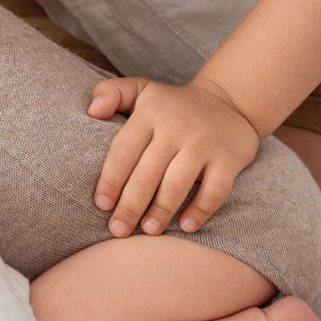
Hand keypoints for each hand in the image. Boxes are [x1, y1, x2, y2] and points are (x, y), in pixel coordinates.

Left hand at [86, 76, 261, 237]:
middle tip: (118, 230)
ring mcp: (203, 143)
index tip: (101, 205)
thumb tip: (91, 111)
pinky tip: (186, 227)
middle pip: (147, 173)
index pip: (124, 149)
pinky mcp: (229, 158)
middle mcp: (175, 128)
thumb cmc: (171, 104)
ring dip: (161, 211)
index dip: (111, 179)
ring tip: (148, 231)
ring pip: (177, 184)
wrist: (228, 101)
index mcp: (149, 113)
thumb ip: (109, 92)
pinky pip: (215, 189)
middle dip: (130, 205)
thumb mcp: (140, 89)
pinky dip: (201, 210)